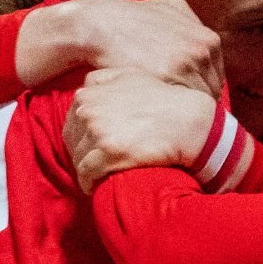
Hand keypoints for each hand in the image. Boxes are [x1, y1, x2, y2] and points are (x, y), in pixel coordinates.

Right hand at [22, 0, 221, 95]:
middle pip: (210, 92)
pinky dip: (169, 109)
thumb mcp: (172, 9)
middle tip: (173, 106)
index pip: (216, 80)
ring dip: (181, 107)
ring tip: (162, 108)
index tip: (182, 95)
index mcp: (209, 40)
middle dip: (192, 99)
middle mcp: (204, 51)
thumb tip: (207, 44)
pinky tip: (155, 107)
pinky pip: (179, 104)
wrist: (99, 23)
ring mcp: (189, 64)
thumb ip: (195, 25)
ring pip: (196, 101)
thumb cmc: (133, 18)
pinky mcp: (169, 76)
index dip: (199, 90)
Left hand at [69, 73, 222, 187]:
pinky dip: (89, 183)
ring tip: (99, 177)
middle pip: (72, 141)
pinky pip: (87, 173)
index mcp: (88, 94)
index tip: (93, 147)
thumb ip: (104, 79)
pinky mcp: (109, 154)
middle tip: (97, 164)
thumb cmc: (165, 100)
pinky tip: (96, 187)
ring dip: (87, 170)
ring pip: (78, 158)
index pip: (72, 122)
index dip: (82, 137)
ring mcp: (97, 132)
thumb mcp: (132, 76)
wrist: (190, 121)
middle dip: (82, 153)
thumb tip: (87, 88)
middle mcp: (88, 111)